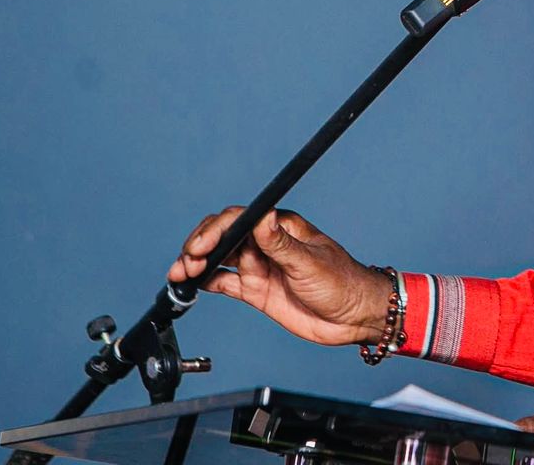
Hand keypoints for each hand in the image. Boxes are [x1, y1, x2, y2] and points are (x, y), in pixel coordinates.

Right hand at [167, 206, 391, 346]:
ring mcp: (260, 267)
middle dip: (200, 246)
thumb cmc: (342, 282)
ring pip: (219, 259)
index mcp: (281, 227)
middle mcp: (266, 244)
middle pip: (224, 237)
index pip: (240, 219)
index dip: (216, 229)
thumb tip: (261, 216)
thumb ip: (281, 244)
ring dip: (196, 264)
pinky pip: (224, 283)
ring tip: (180, 276)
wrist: (353, 316)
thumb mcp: (310, 262)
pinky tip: (191, 286)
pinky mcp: (257, 290)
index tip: (201, 245)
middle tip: (186, 263)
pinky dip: (205, 283)